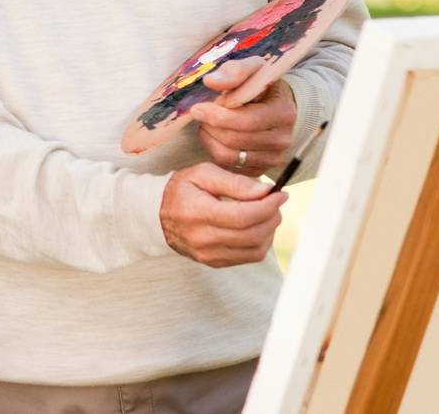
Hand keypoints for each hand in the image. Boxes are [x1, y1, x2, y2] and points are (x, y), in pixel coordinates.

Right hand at [160, 163, 287, 267]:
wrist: (157, 214)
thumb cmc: (182, 189)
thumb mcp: (203, 174)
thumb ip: (234, 182)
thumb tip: (265, 191)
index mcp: (198, 213)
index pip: (243, 216)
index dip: (268, 206)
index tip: (281, 194)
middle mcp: (202, 238)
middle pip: (252, 234)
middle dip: (272, 217)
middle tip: (275, 203)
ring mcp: (208, 254)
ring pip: (255, 250)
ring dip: (269, 231)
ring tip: (267, 214)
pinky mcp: (214, 262)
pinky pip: (248, 257)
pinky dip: (260, 242)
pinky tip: (256, 227)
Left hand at [190, 59, 296, 176]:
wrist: (275, 104)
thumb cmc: (260, 84)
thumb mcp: (252, 68)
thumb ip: (234, 71)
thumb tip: (211, 81)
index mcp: (283, 113)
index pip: (246, 121)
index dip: (217, 116)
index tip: (197, 108)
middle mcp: (282, 140)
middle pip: (233, 140)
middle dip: (210, 126)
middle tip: (200, 114)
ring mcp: (272, 158)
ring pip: (227, 155)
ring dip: (209, 138)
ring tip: (207, 123)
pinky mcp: (260, 169)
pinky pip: (227, 166)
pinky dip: (214, 150)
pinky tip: (215, 136)